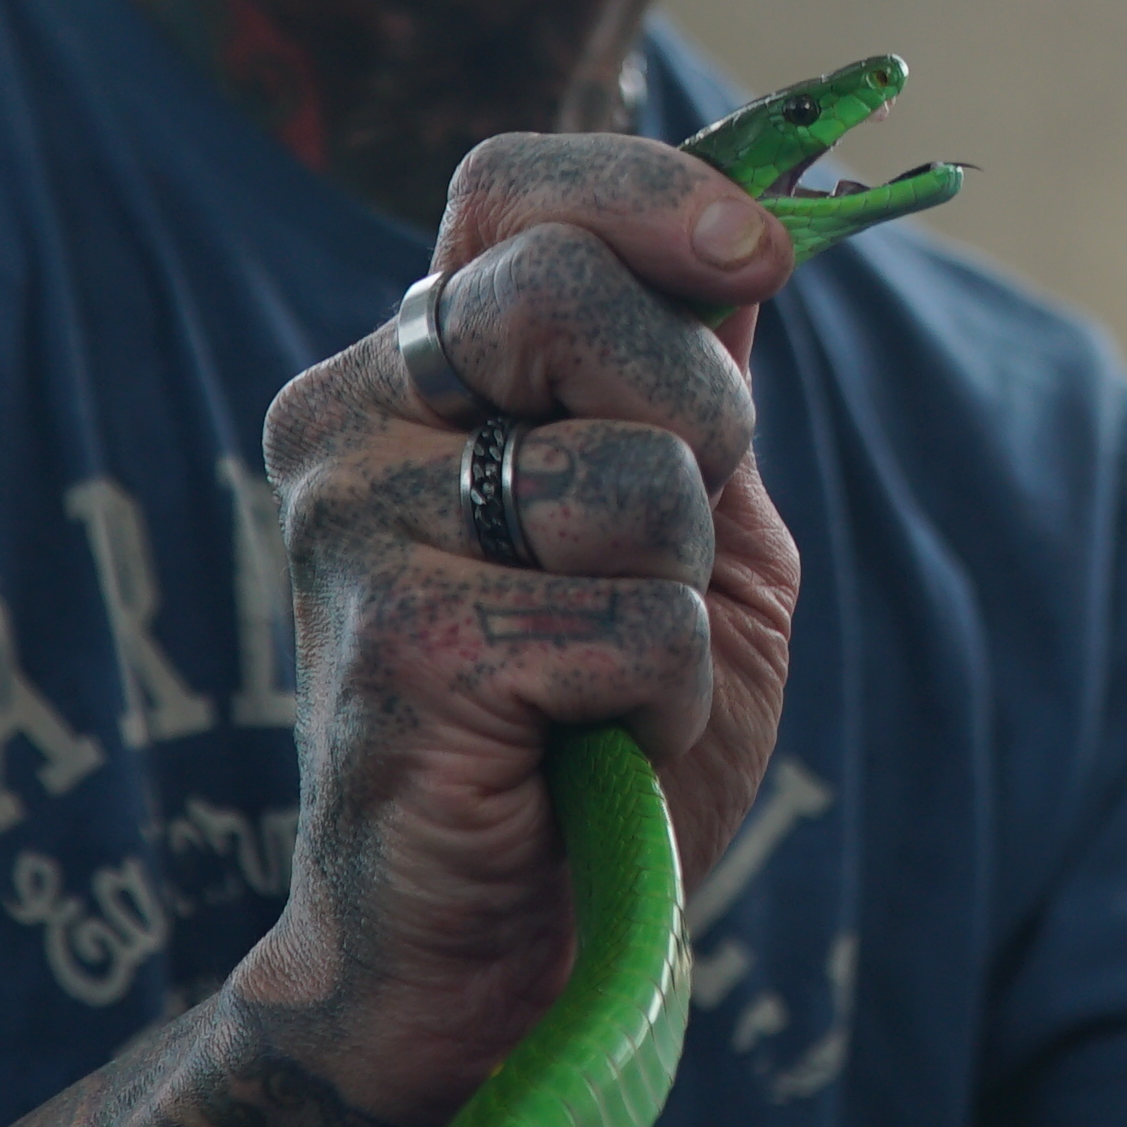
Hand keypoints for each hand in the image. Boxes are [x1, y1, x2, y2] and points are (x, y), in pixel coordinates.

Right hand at [230, 134, 802, 1126]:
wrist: (504, 939)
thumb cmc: (603, 719)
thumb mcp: (691, 521)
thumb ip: (707, 371)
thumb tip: (771, 215)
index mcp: (422, 363)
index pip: (510, 187)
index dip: (651, 192)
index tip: (761, 249)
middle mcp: (355, 420)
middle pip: (564, 290)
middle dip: (695, 409)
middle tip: (672, 538)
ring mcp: (355, 531)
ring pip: (634, 476)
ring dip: (681, 591)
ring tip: (605, 669)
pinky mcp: (396, 652)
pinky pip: (636, 623)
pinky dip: (663, 698)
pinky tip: (585, 745)